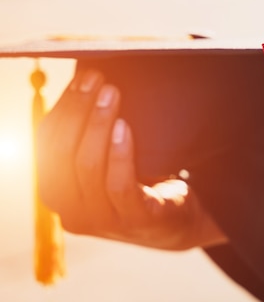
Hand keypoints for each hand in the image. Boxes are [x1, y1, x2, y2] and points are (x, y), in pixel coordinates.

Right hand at [36, 69, 226, 249]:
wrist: (178, 221)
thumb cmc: (138, 182)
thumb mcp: (105, 164)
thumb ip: (88, 138)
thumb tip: (84, 86)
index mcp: (57, 194)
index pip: (47, 146)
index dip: (63, 110)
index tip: (82, 79)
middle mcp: (72, 212)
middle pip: (62, 155)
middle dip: (78, 111)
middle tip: (97, 81)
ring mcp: (103, 221)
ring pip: (87, 168)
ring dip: (97, 125)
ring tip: (112, 95)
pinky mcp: (135, 220)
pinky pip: (119, 185)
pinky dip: (119, 153)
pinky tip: (124, 127)